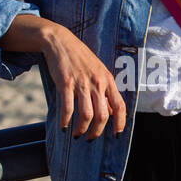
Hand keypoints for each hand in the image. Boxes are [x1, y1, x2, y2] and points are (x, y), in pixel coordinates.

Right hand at [42, 24, 126, 140]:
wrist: (61, 42)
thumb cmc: (80, 58)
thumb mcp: (98, 71)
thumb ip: (105, 91)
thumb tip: (111, 111)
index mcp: (107, 80)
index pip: (120, 106)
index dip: (120, 123)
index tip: (116, 135)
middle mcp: (97, 83)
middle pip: (103, 115)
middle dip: (97, 131)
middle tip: (90, 138)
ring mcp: (82, 83)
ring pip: (87, 115)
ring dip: (82, 129)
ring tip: (77, 134)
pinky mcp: (66, 84)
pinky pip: (68, 108)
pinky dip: (66, 121)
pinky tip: (64, 127)